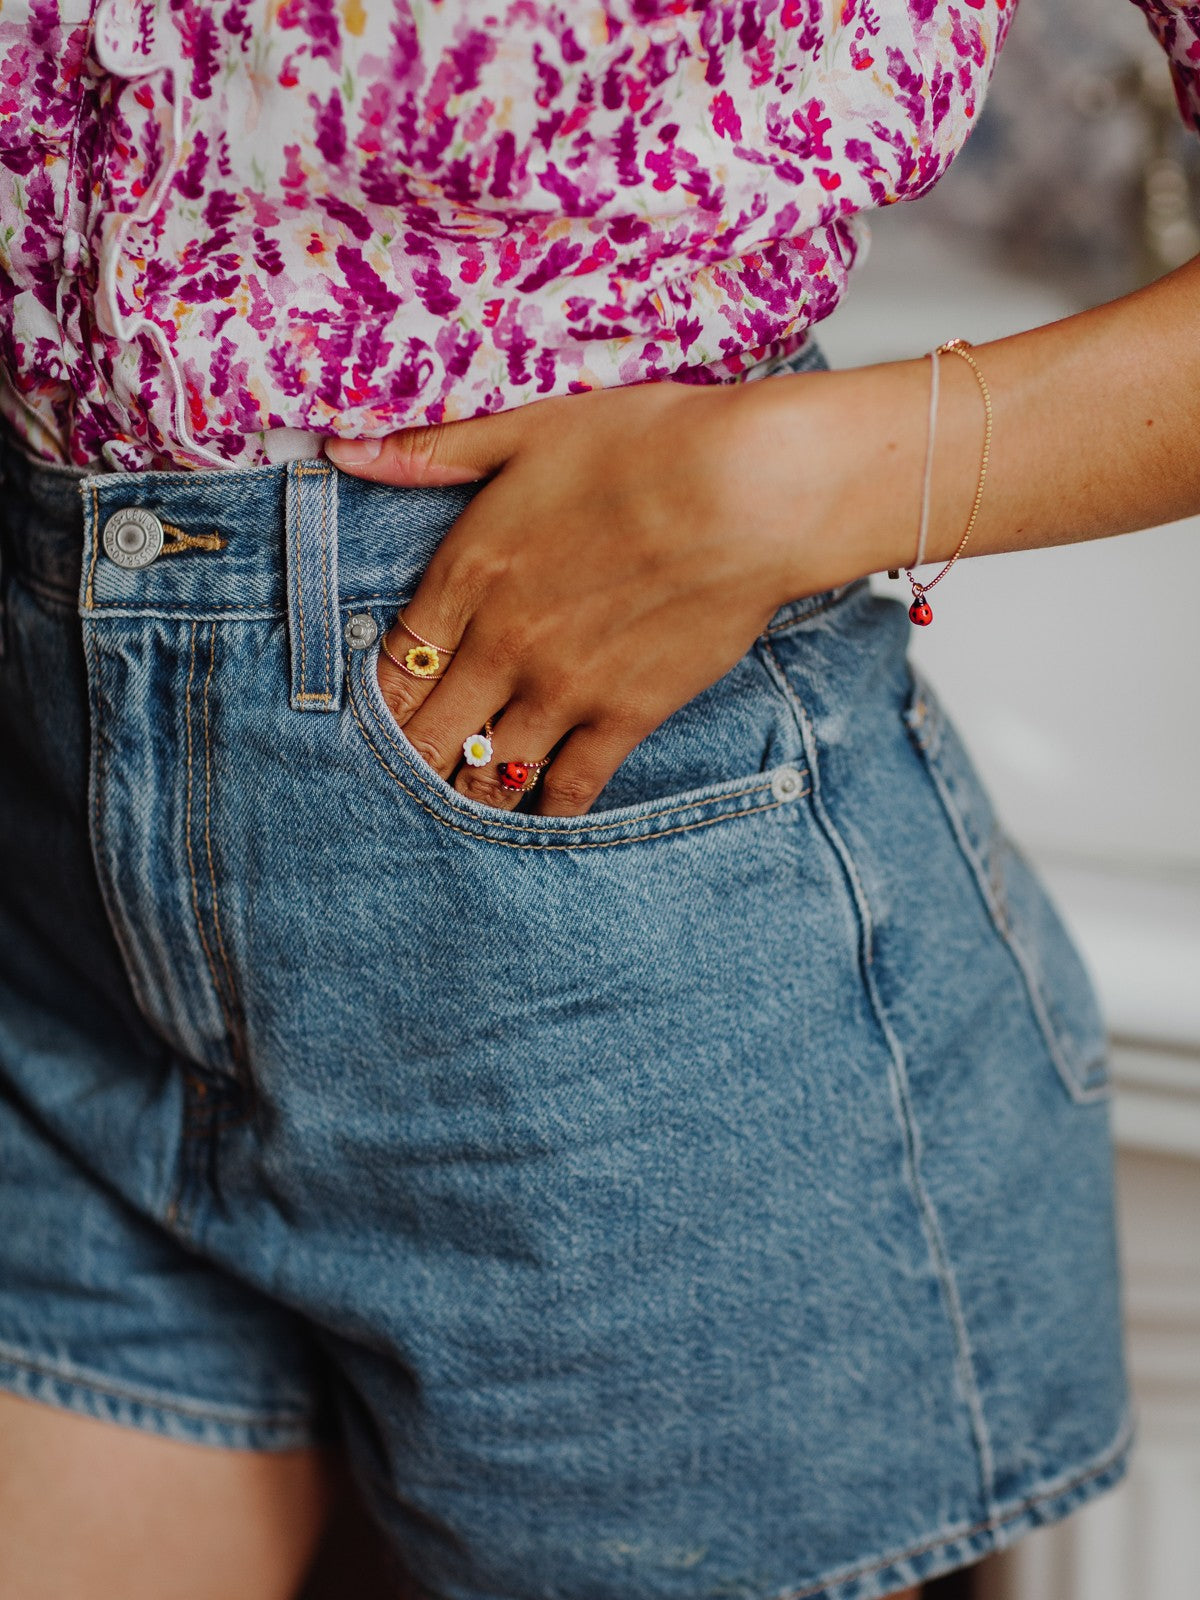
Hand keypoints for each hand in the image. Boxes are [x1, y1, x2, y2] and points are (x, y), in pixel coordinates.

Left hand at [324, 372, 874, 816]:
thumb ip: (434, 452)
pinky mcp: (625, 717)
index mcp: (468, 574)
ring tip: (458, 804)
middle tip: (403, 780)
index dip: (378, 700)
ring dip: (466, 792)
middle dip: (410, 760)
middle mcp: (501, 645)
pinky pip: (568, 789)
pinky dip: (544, 809)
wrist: (750, 490)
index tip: (376, 717)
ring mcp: (562, 689)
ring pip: (487, 772)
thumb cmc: (646, 445)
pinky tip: (534, 812)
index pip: (394, 665)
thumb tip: (341, 452)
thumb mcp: (527, 428)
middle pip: (427, 734)